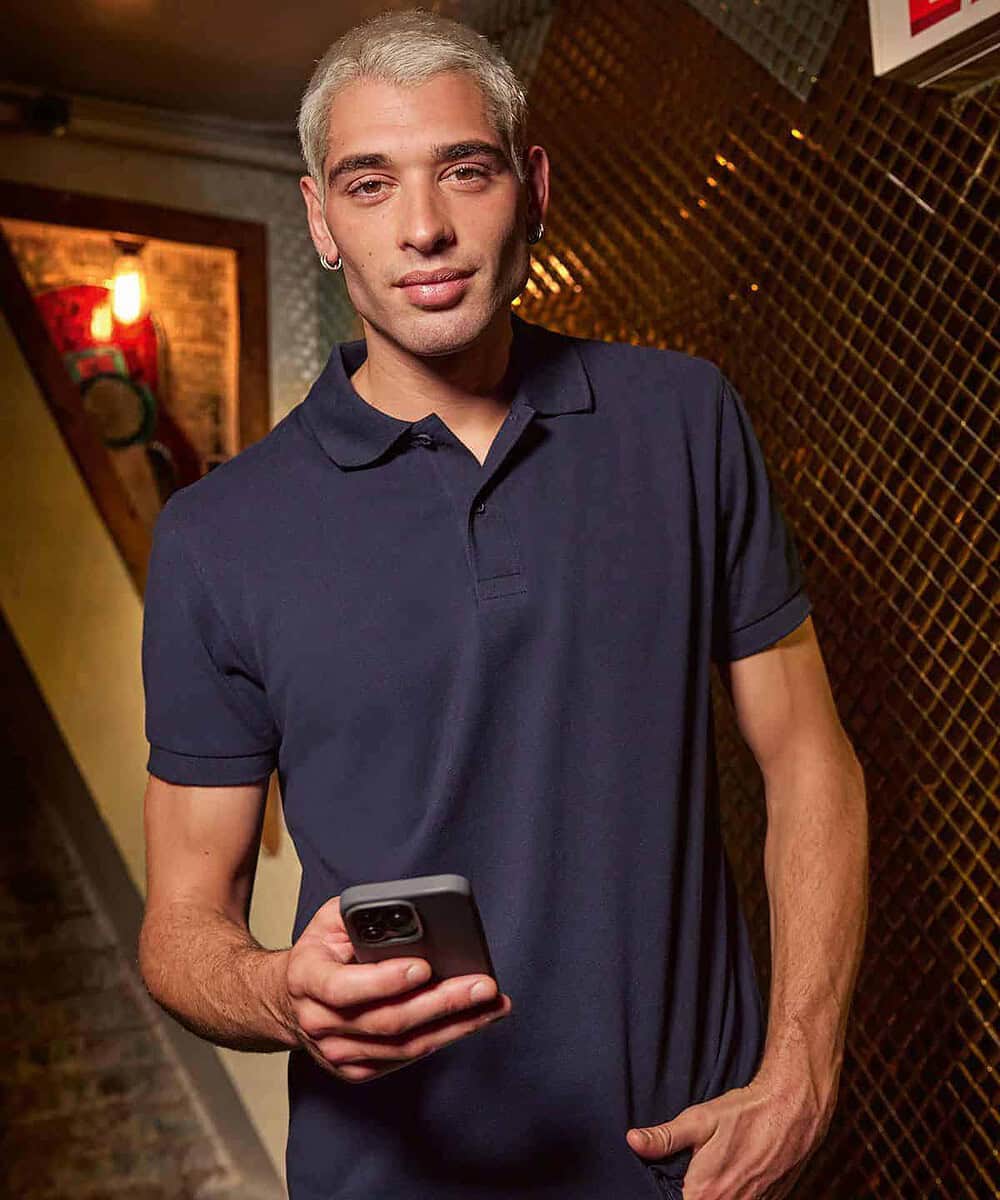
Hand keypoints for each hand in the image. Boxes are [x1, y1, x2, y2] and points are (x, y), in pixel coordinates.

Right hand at [282, 894, 512, 1083]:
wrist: (287, 1000)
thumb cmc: (320, 951)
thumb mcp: (330, 919)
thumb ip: (362, 914)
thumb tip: (409, 914)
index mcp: (306, 978)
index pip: (344, 988)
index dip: (385, 980)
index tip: (424, 966)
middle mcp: (318, 1022)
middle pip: (387, 1022)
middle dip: (441, 1003)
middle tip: (483, 985)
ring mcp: (336, 1053)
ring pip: (403, 1047)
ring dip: (454, 1026)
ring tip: (491, 1004)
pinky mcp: (356, 1070)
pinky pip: (405, 1059)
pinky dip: (441, 1039)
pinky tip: (470, 1021)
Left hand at [625, 1075, 829, 1198]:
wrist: (793, 1111)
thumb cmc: (744, 1113)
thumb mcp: (698, 1120)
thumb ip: (664, 1138)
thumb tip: (632, 1141)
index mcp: (705, 1194)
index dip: (671, 1194)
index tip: (674, 1183)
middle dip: (692, 1193)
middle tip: (693, 1173)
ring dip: (716, 1194)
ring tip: (716, 1172)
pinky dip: (737, 1194)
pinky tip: (734, 1176)